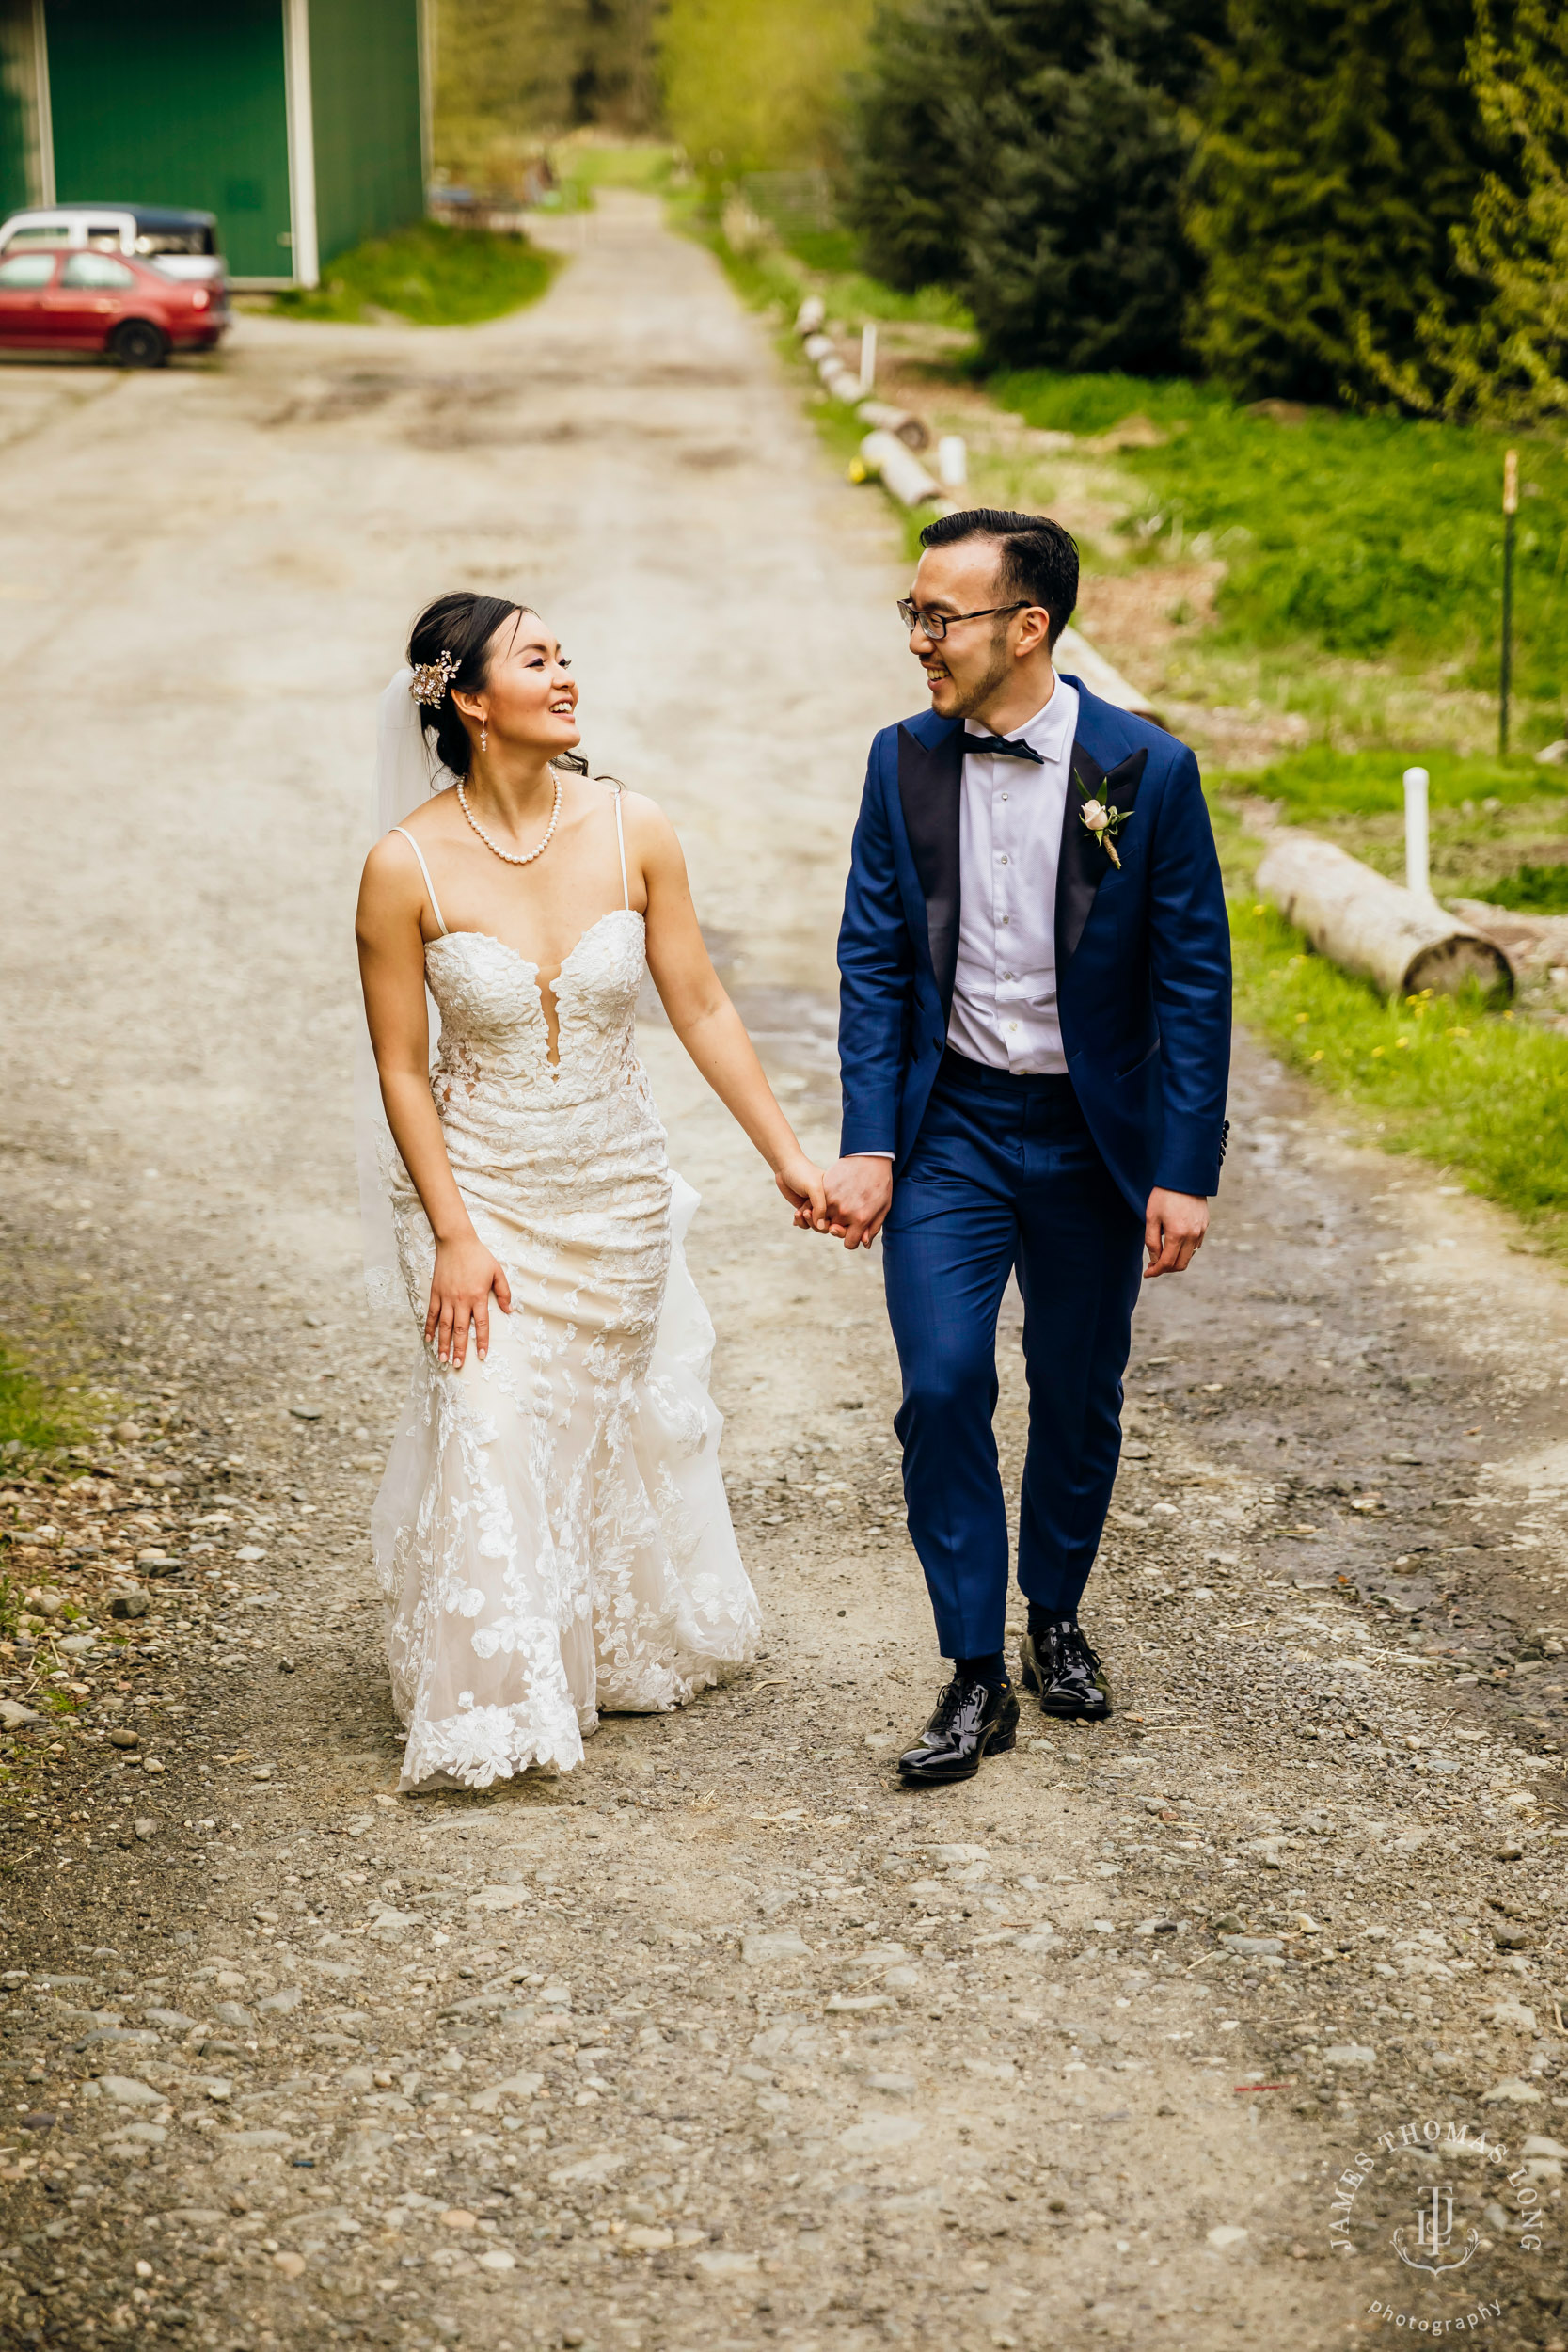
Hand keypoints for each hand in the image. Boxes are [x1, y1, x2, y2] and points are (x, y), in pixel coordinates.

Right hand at [426, 1232, 511, 1366]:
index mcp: (477, 1296)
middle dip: (460, 1349)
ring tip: (443, 1358)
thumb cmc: (478, 1256)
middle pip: (461, 1330)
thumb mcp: (497, 1272)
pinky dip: (429, 1327)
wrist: (456, 1242)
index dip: (482, 1341)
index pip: (481, 1324)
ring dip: (443, 1343)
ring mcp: (446, 1298)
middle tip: (458, 1365)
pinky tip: (428, 1339)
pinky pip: (431, 1314)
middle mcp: (461, 1300)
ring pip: (444, 1325)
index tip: (483, 1356)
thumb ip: (503, 1292)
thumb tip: (509, 1311)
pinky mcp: (435, 1293)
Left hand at [773, 1150, 827, 1229]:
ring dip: (806, 1222)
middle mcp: (827, 1202)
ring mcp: (815, 1206)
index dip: (832, 1223)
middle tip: (806, 1212)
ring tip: (799, 1212)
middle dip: (816, 1222)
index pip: (839, 1216)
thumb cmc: (802, 1173)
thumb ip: (820, 1208)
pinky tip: (796, 1213)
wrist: (785, 1167)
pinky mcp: (804, 1209)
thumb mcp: (814, 1188)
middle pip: (827, 1224)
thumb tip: (823, 1227)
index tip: (821, 1218)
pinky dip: (800, 1221)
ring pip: (815, 1225)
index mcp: (835, 1196)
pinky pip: (805, 1223)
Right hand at [807, 1154, 893, 1248]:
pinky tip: (830, 1197)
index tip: (853, 1232)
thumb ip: (873, 1227)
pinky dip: (820, 1204)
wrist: (871, 1156)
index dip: (851, 1239)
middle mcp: (844, 1212)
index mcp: (860, 1219)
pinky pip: (817, 1203)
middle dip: (840, 1226)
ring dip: (828, 1215)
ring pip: (823, 1218)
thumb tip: (864, 1244)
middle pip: (834, 1230)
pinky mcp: (824, 1187)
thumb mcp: (883, 1207)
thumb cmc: (881, 1183)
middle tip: (847, 1216)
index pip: (849, 1243)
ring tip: (838, 1205)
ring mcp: (832, 1200)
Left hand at [1143, 1187, 1207, 1277]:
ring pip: (1189, 1256)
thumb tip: (1155, 1260)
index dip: (1156, 1271)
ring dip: (1176, 1260)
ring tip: (1162, 1254)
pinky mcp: (1205, 1225)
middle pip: (1180, 1264)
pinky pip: (1196, 1245)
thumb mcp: (1151, 1217)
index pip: (1167, 1263)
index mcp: (1177, 1234)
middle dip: (1166, 1269)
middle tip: (1153, 1265)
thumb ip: (1151, 1241)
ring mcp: (1201, 1231)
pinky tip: (1174, 1243)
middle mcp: (1192, 1235)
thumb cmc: (1164, 1195)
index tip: (1147, 1273)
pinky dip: (1185, 1250)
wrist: (1184, 1176)